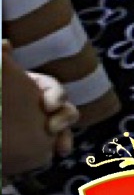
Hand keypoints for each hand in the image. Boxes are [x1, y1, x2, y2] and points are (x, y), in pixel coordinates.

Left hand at [2, 43, 73, 176]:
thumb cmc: (0, 88)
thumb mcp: (2, 74)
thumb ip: (2, 58)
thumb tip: (4, 42)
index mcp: (36, 86)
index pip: (54, 89)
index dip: (56, 96)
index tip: (49, 106)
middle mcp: (44, 101)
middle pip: (65, 107)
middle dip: (65, 117)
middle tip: (52, 128)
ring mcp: (46, 119)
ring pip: (65, 125)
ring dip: (66, 134)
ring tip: (61, 147)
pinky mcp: (43, 137)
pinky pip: (59, 140)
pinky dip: (61, 145)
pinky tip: (59, 152)